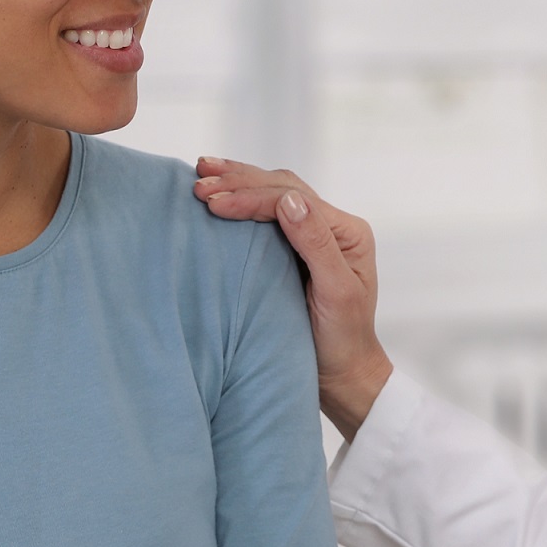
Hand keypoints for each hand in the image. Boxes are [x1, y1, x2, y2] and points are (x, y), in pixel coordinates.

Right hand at [193, 159, 390, 437]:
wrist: (341, 374)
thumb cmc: (342, 340)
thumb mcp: (336, 294)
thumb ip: (316, 245)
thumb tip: (289, 200)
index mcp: (347, 232)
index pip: (294, 200)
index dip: (252, 197)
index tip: (212, 204)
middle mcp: (332, 226)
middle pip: (282, 187)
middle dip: (239, 181)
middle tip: (198, 182)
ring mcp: (312, 235)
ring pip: (273, 193)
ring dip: (238, 181)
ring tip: (202, 171)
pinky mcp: (294, 248)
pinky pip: (267, 214)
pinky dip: (242, 199)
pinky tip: (220, 192)